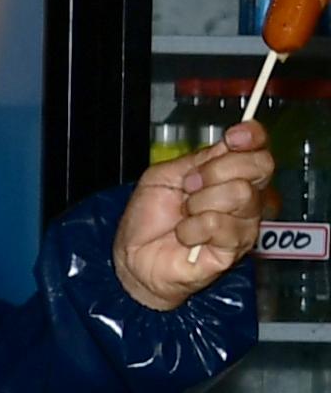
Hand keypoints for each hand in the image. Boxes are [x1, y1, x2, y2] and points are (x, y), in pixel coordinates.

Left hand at [117, 122, 273, 310]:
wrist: (133, 255)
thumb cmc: (150, 218)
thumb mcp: (165, 175)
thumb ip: (198, 159)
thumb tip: (228, 145)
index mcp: (230, 175)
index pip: (259, 149)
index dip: (253, 137)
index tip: (234, 137)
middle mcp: (245, 198)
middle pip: (259, 167)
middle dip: (215, 170)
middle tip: (189, 186)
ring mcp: (244, 224)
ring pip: (239, 194)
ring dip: (198, 202)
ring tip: (184, 216)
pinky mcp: (235, 249)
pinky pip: (219, 224)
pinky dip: (190, 228)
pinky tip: (185, 236)